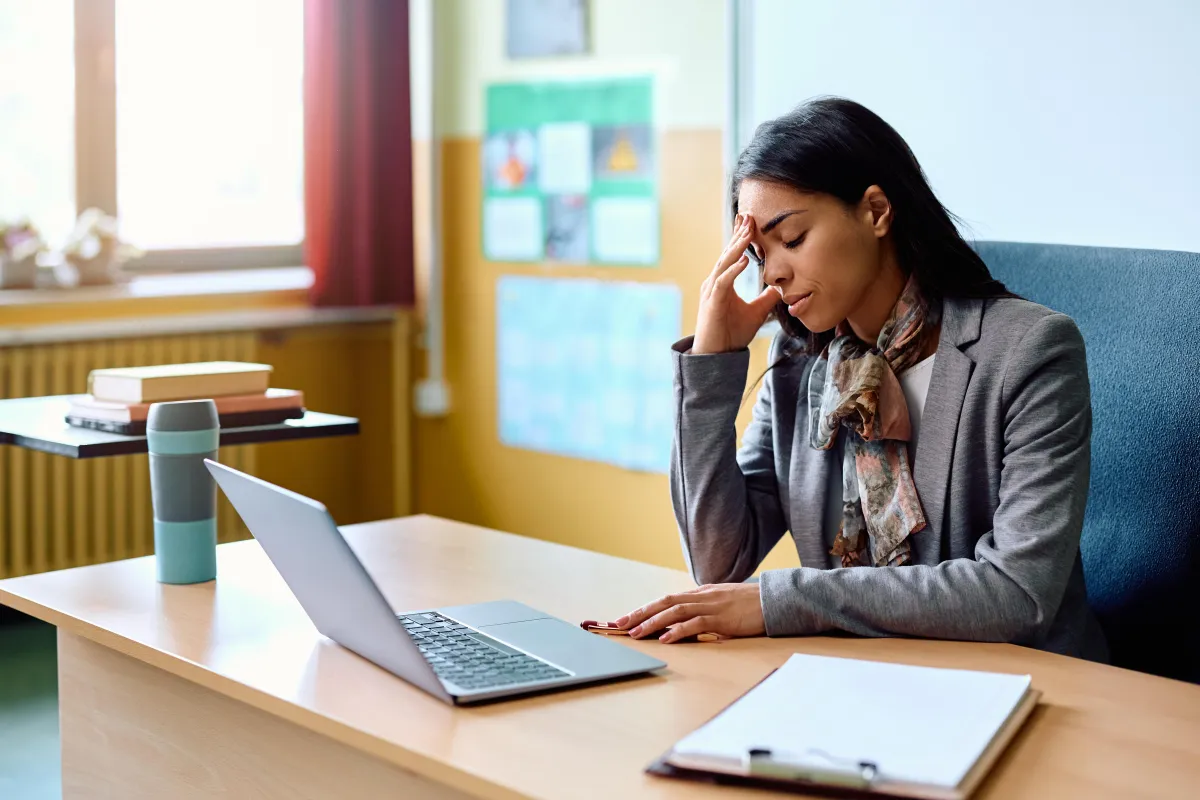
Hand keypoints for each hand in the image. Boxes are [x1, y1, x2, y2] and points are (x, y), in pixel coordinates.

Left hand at [611, 583, 765, 643]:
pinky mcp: (722, 618)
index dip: (645, 608)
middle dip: (640, 614)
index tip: (627, 619)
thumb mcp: (723, 604)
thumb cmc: (750, 606)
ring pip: (675, 611)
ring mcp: (711, 606)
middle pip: (664, 602)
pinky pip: (695, 623)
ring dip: (652, 622)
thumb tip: (687, 625)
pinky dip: (678, 631)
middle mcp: (702, 596)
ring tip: (635, 633)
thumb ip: (705, 611)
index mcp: (701, 594)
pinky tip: (665, 638)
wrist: (774, 600)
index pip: (667, 600)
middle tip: (618, 625)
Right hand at [692, 215, 778, 354]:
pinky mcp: (712, 303)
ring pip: (724, 263)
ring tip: (748, 232)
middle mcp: (714, 283)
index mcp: (723, 283)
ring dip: (737, 247)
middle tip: (749, 216)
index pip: (732, 256)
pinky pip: (723, 282)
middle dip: (738, 235)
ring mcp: (711, 291)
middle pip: (727, 254)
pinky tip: (744, 261)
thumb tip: (780, 288)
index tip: (750, 222)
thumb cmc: (731, 334)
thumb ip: (766, 299)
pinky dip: (733, 271)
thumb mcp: (756, 313)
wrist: (717, 355)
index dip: (740, 238)